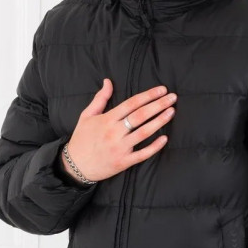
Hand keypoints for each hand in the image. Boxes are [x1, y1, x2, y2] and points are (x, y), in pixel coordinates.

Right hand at [61, 79, 176, 183]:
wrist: (75, 166)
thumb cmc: (81, 139)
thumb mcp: (86, 115)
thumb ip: (100, 98)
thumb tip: (108, 81)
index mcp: (107, 119)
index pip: (132, 103)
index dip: (148, 95)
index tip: (162, 89)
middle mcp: (114, 132)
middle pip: (140, 115)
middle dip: (158, 105)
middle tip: (173, 97)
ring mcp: (120, 148)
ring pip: (144, 132)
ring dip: (160, 121)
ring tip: (171, 112)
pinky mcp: (123, 162)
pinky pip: (142, 154)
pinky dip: (154, 146)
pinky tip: (165, 138)